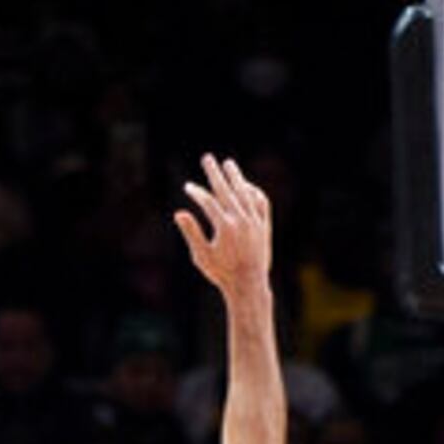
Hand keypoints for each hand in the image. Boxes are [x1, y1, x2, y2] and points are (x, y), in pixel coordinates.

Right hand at [172, 152, 272, 299]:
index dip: (197, 192)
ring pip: (245, 193)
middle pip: (226, 190)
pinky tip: (246, 186)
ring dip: (236, 177)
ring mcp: (255, 222)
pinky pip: (261, 203)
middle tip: (207, 158)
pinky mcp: (265, 226)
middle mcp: (242, 221)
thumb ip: (191, 233)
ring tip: (228, 163)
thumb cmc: (222, 273)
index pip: (208, 201)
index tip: (188, 186)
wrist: (249, 285)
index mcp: (225, 227)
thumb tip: (178, 213)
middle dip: (215, 173)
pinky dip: (253, 192)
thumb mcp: (202, 256)